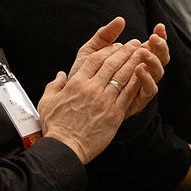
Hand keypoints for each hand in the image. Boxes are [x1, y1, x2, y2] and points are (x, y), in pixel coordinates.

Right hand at [39, 39, 149, 163]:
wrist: (65, 147)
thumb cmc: (56, 127)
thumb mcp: (47, 102)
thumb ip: (54, 86)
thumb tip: (59, 76)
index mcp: (76, 84)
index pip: (95, 59)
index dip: (108, 49)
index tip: (116, 45)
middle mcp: (92, 89)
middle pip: (112, 64)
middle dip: (125, 51)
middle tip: (134, 43)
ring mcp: (104, 101)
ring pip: (122, 76)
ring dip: (134, 62)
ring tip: (142, 53)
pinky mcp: (115, 113)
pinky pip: (128, 94)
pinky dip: (137, 81)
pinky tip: (143, 74)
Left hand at [69, 18, 166, 116]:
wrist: (74, 104)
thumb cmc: (83, 77)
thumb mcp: (91, 53)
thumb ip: (105, 36)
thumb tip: (121, 20)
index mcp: (135, 60)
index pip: (154, 46)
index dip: (160, 37)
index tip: (159, 26)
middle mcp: (142, 73)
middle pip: (161, 59)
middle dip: (161, 47)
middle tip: (155, 38)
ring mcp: (140, 88)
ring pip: (158, 73)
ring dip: (153, 61)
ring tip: (143, 51)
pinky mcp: (137, 101)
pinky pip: (149, 90)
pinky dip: (147, 79)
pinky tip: (139, 68)